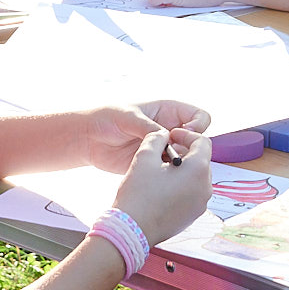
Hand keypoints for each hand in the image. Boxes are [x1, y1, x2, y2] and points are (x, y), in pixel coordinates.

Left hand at [82, 100, 209, 172]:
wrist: (89, 139)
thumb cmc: (108, 118)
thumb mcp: (129, 116)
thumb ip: (148, 126)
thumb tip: (166, 136)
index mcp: (170, 112)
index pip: (199, 117)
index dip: (197, 126)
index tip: (182, 134)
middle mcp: (171, 131)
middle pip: (197, 141)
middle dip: (191, 149)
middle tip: (175, 155)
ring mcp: (165, 149)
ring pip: (186, 159)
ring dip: (180, 164)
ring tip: (165, 167)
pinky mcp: (156, 166)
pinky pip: (170, 173)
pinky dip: (169, 176)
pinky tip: (158, 176)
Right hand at [112, 129, 212, 243]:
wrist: (132, 230)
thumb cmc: (138, 194)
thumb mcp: (144, 156)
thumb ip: (156, 138)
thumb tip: (163, 135)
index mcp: (198, 170)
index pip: (202, 142)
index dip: (186, 134)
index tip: (171, 135)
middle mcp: (205, 187)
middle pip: (201, 160)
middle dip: (184, 153)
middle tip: (164, 152)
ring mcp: (201, 204)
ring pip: (196, 178)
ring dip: (182, 170)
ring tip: (161, 171)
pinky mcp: (193, 216)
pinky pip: (192, 194)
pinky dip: (181, 186)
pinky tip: (162, 189)